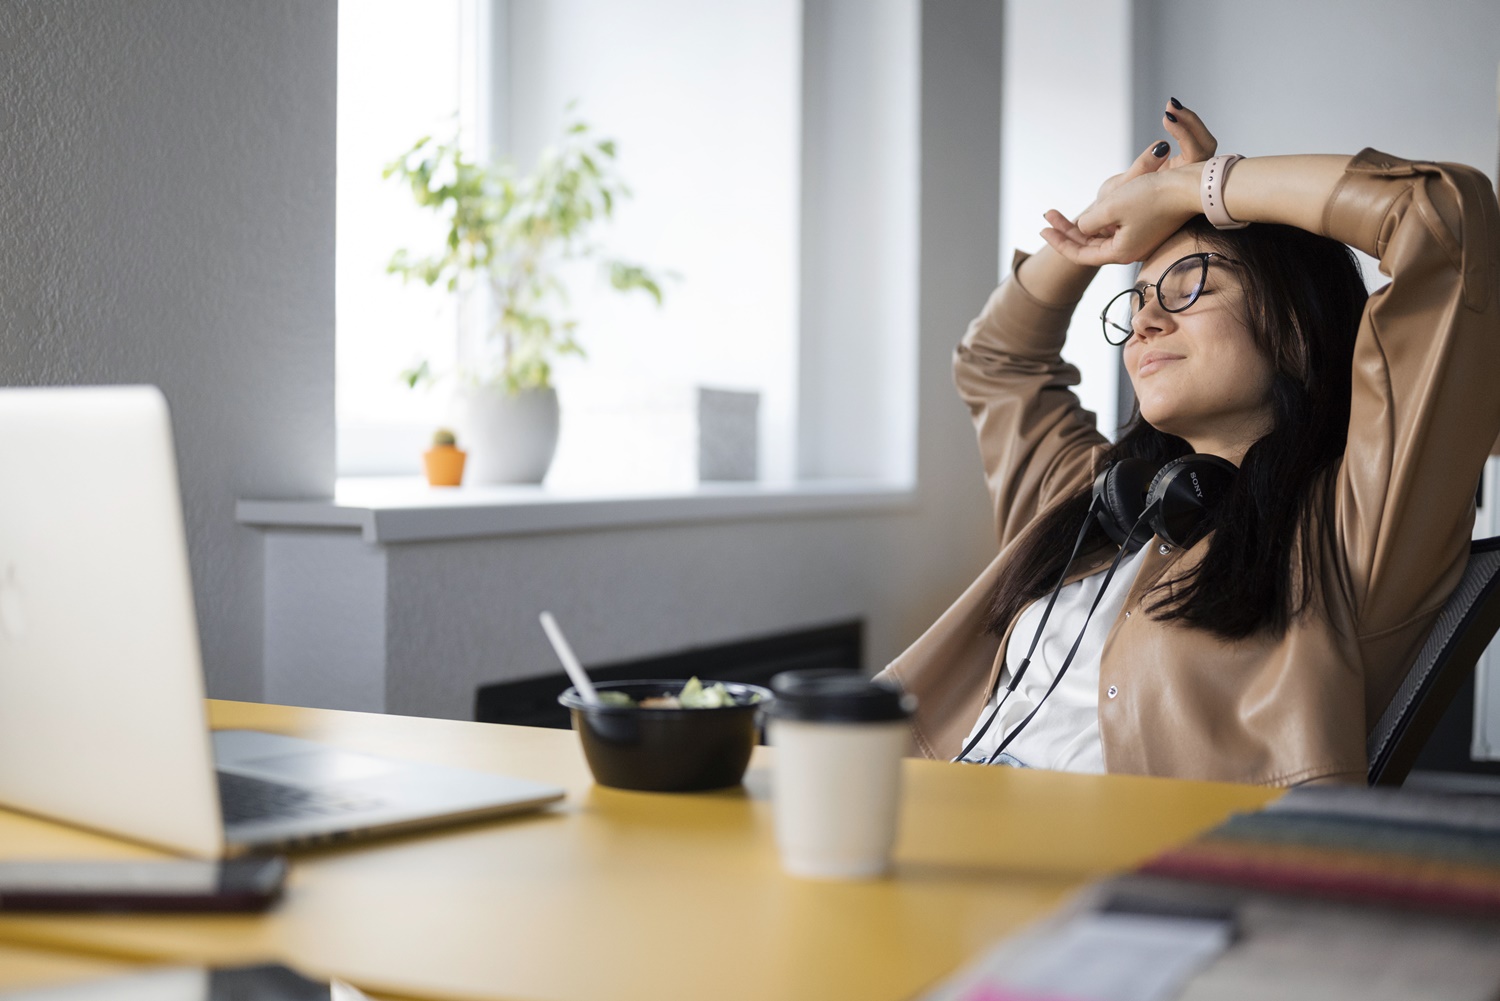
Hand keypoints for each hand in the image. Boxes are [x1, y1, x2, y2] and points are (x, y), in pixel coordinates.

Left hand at [1041, 100, 1218, 265]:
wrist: (1192, 186)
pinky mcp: (1148, 228)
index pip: (1080, 254)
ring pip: (1101, 236)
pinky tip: (1089, 213)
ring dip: (1081, 226)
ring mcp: (1140, 240)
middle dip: (1066, 231)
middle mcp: (1130, 251)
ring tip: (1060, 216)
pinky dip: (1099, 221)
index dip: (1058, 242)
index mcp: (1120, 252)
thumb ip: (1089, 222)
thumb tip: (1083, 227)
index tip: (1043, 227)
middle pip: (1089, 246)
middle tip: (1047, 216)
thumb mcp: (1110, 207)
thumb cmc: (1153, 195)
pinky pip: (1116, 228)